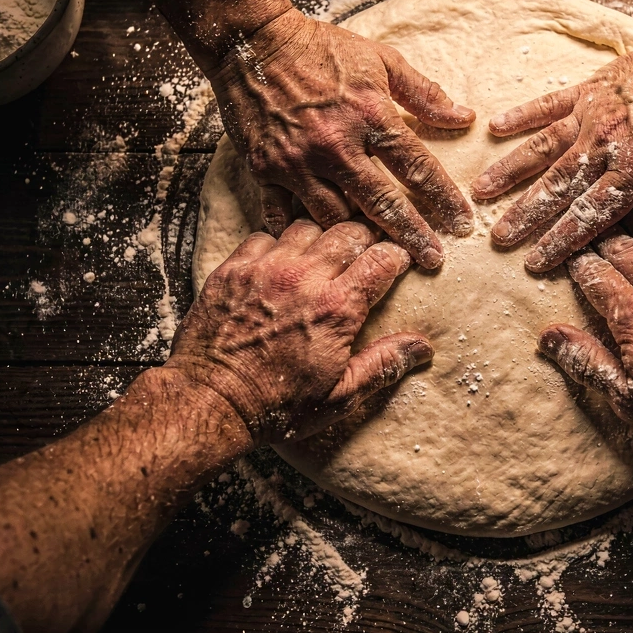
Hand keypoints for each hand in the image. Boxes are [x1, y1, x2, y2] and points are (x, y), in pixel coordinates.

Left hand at [166, 218, 431, 443]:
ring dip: (321, 240)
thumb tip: (422, 348)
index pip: (383, 257)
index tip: (398, 263)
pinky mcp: (234, 269)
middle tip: (363, 257)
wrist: (209, 404)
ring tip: (322, 259)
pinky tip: (281, 266)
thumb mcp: (340, 396)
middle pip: (349, 231)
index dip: (397, 256)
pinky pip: (265, 235)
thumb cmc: (277, 406)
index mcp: (337, 308)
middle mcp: (304, 278)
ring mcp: (266, 269)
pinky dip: (278, 245)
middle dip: (364, 240)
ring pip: (308, 226)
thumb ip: (383, 365)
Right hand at [209, 8, 476, 268]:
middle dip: (412, 236)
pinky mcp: (265, 170)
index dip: (445, 199)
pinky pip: (284, 216)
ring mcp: (298, 162)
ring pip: (335, 217)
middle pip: (383, 204)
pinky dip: (301, 234)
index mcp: (370, 115)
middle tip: (434, 259)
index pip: (418, 167)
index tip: (463, 223)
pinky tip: (318, 250)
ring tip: (380, 250)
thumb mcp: (381, 60)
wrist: (252, 40)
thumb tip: (465, 118)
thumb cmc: (322, 49)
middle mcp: (336, 145)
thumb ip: (424, 94)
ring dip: (359, 236)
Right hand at [471, 33, 632, 271]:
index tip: (534, 261)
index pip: (591, 214)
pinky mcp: (588, 91)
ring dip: (511, 170)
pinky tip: (494, 127)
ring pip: (543, 148)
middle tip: (497, 236)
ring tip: (481, 190)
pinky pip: (549, 104)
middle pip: (558, 187)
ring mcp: (593, 116)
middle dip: (525, 214)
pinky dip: (522, 115)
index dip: (561, 240)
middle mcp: (606, 145)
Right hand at [538, 212, 632, 448]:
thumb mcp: (628, 399)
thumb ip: (588, 362)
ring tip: (624, 207)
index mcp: (632, 316)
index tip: (561, 248)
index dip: (575, 259)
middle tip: (587, 219)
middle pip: (623, 247)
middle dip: (600, 231)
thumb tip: (548, 336)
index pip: (594, 274)